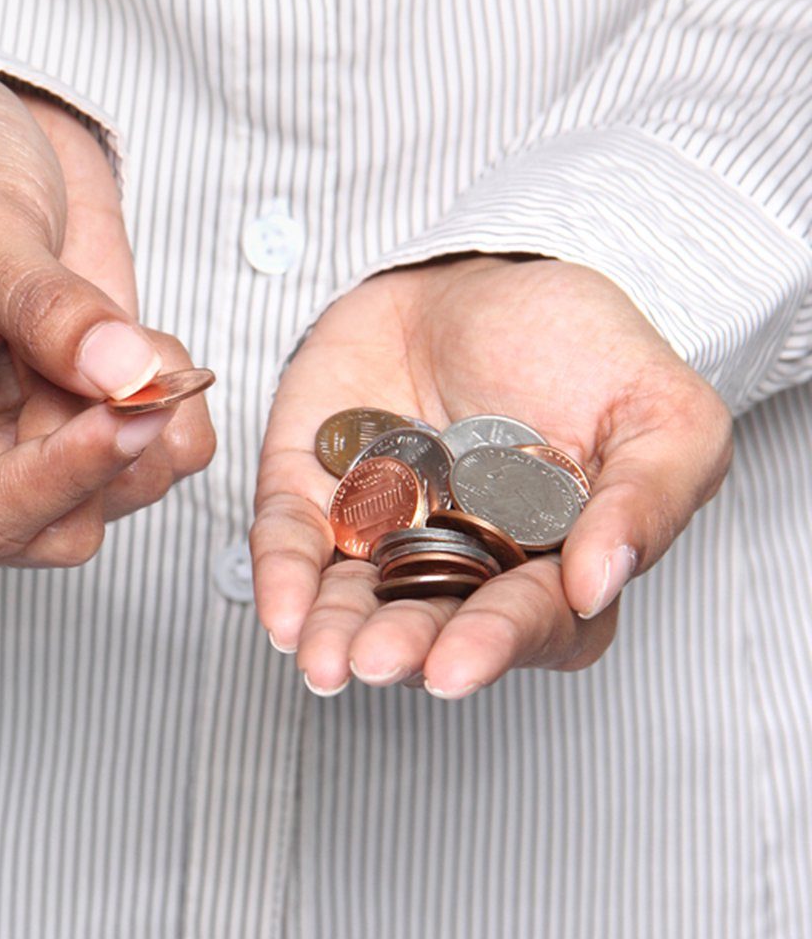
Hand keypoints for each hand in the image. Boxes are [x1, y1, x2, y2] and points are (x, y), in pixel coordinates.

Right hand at [0, 71, 214, 565]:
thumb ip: (46, 307)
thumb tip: (125, 377)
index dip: (67, 475)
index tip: (135, 407)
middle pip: (53, 527)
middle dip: (114, 447)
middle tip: (136, 352)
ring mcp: (10, 457)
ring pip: (112, 503)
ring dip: (150, 423)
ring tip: (125, 328)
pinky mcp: (68, 435)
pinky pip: (150, 466)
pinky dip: (176, 415)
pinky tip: (144, 345)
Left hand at [251, 255, 731, 695]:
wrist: (479, 271)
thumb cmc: (577, 341)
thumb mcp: (659, 409)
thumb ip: (649, 497)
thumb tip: (599, 587)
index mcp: (548, 560)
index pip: (525, 621)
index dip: (492, 644)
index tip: (457, 667)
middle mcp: (459, 561)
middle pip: (430, 622)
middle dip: (403, 646)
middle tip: (376, 660)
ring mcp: (381, 530)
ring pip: (353, 599)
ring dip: (334, 632)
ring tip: (319, 657)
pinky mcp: (314, 491)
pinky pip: (293, 539)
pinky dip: (282, 575)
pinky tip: (279, 613)